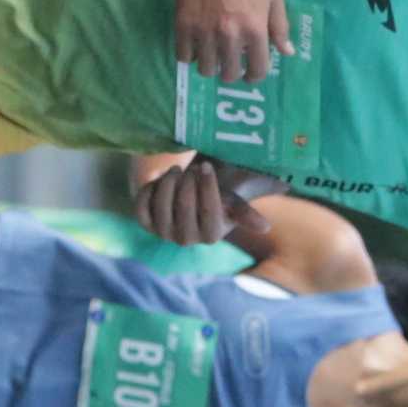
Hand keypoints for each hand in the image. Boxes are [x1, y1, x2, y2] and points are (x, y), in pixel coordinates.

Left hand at [134, 157, 267, 245]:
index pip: (209, 211)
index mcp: (210, 236)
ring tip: (177, 170)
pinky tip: (160, 180)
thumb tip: (265, 227)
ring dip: (169, 182)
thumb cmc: (216, 198)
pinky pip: (142, 204)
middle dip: (188, 181)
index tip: (207, 166)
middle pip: (184, 206)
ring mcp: (163, 233)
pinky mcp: (145, 224)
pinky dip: (150, 188)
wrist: (188, 200)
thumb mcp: (232, 202)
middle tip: (192, 168)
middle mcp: (186, 240)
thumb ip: (245, 213)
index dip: (207, 186)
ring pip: (162, 204)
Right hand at [174, 0, 290, 82]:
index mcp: (254, 31)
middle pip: (228, 74)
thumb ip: (281, 27)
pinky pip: (184, 56)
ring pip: (205, 69)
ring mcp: (205, 32)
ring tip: (212, 54)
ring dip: (210, 65)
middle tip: (229, 62)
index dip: (254, 75)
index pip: (257, 70)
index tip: (249, 73)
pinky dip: (190, 55)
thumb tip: (287, 53)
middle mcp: (230, 36)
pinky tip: (196, 45)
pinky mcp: (184, 26)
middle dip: (231, 71)